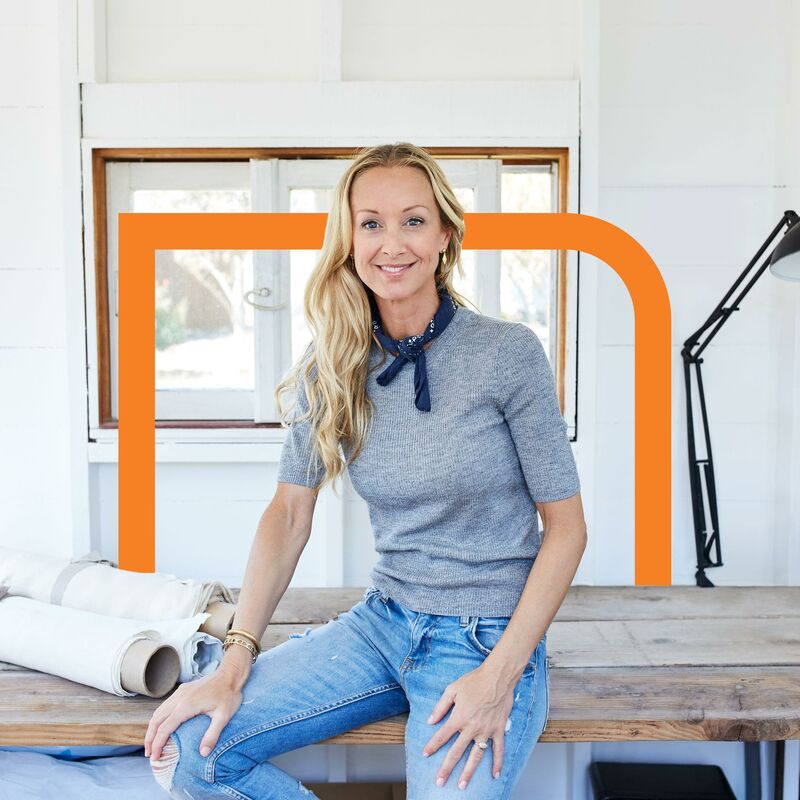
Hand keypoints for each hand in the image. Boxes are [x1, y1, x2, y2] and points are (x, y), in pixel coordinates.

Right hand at [144, 666, 246, 761]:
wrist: (231, 673)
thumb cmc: (229, 695)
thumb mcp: (224, 717)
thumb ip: (212, 735)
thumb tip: (203, 753)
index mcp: (185, 706)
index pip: (164, 728)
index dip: (157, 745)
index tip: (155, 758)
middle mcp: (179, 698)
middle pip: (156, 720)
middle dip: (150, 738)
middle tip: (149, 755)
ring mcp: (180, 692)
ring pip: (159, 711)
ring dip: (153, 728)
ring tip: (152, 744)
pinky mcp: (183, 690)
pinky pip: (165, 705)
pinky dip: (159, 718)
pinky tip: (163, 726)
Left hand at [422, 664, 516, 788]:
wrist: (497, 677)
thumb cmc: (474, 681)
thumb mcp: (452, 689)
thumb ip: (441, 707)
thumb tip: (430, 720)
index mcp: (459, 717)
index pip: (442, 736)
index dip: (432, 746)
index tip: (425, 754)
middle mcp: (472, 728)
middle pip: (456, 752)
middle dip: (447, 768)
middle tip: (440, 782)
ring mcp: (486, 731)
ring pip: (476, 756)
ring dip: (468, 772)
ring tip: (462, 785)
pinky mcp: (498, 730)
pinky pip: (498, 750)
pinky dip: (497, 763)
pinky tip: (495, 775)